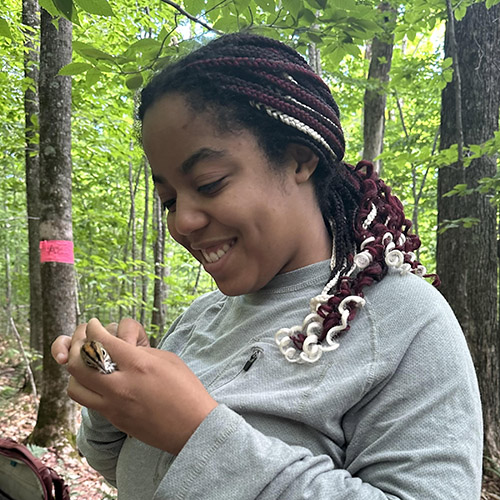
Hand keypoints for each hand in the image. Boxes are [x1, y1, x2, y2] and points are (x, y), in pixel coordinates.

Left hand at [66, 319, 216, 454]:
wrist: (193, 428)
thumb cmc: (186, 389)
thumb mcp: (168, 360)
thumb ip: (141, 352)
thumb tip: (122, 348)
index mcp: (138, 364)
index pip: (101, 341)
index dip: (92, 329)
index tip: (93, 325)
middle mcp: (120, 385)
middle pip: (78, 363)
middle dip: (76, 346)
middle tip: (83, 340)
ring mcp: (114, 406)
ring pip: (75, 386)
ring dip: (76, 371)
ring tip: (85, 363)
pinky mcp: (114, 420)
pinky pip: (87, 402)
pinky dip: (85, 388)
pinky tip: (96, 382)